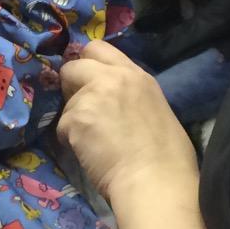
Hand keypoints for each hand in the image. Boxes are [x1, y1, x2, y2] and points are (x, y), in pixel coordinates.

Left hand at [59, 41, 198, 208]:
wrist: (155, 180)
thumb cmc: (167, 157)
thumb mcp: (155, 108)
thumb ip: (130, 95)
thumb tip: (114, 103)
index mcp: (136, 75)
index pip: (98, 48)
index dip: (88, 64)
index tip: (89, 82)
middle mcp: (112, 78)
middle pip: (73, 66)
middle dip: (71, 85)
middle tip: (83, 110)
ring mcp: (92, 96)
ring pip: (66, 101)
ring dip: (74, 119)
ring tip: (93, 142)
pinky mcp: (75, 119)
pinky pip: (62, 126)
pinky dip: (70, 140)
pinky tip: (89, 153)